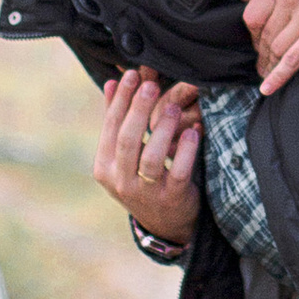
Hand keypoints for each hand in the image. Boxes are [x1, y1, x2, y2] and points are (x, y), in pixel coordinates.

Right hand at [94, 70, 201, 240]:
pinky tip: (194, 132)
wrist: (165, 224)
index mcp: (105, 167)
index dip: (121, 100)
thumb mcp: (124, 155)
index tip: (132, 75)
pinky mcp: (171, 200)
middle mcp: (121, 182)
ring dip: (163, 129)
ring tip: (173, 106)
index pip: (111, 128)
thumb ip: (118, 120)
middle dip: (139, 109)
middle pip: (127, 140)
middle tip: (151, 83)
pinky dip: (185, 151)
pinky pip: (178, 173)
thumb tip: (112, 82)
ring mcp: (145, 193)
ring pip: (151, 158)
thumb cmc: (143, 179)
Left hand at [240, 0, 298, 95]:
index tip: (258, 43)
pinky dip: (278, 77)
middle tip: (262, 65)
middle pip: (265, 36)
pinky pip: (292, 60)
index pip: (252, 16)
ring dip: (269, 65)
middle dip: (262, 54)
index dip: (252, 35)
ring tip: (267, 75)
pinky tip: (267, 88)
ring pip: (276, 49)